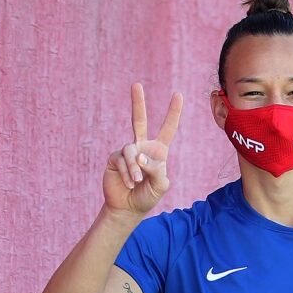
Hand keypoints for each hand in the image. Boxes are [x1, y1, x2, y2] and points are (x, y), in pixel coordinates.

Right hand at [102, 83, 182, 217]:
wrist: (128, 207)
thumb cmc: (147, 196)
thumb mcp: (160, 185)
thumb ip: (156, 169)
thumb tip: (140, 156)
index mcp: (158, 151)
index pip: (167, 128)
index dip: (173, 112)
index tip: (178, 94)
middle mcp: (142, 146)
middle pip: (138, 120)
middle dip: (137, 102)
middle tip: (136, 84)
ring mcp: (127, 151)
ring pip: (131, 152)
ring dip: (135, 168)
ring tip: (136, 182)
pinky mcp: (114, 158)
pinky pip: (121, 160)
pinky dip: (127, 173)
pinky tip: (129, 183)